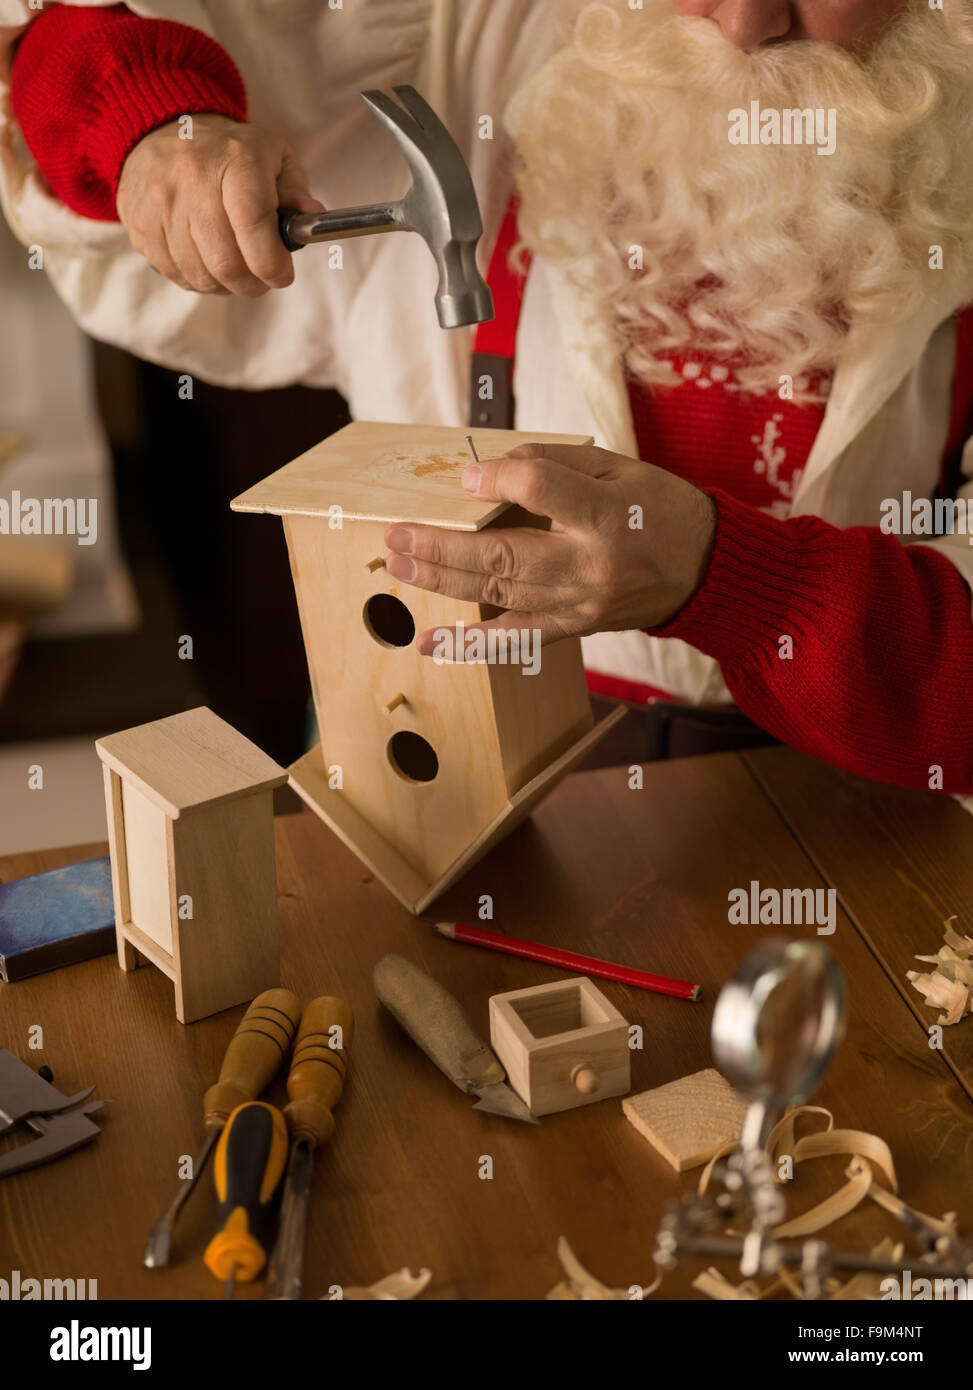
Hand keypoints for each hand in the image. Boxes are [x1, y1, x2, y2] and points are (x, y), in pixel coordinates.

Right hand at [116, 113, 323, 295]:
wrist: (162, 129)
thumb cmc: (228, 152)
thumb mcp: (272, 155)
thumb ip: (295, 189)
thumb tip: (310, 217)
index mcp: (235, 159)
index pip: (252, 222)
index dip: (271, 261)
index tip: (282, 275)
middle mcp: (192, 179)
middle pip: (225, 261)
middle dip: (252, 283)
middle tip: (261, 279)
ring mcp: (160, 204)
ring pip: (200, 275)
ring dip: (225, 285)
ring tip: (234, 268)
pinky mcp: (139, 225)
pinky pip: (176, 274)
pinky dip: (198, 280)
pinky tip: (206, 261)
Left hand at [383, 442, 716, 650]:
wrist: (706, 569)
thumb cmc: (660, 509)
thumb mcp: (617, 467)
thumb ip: (552, 465)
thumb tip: (487, 472)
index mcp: (607, 515)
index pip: (539, 492)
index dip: (496, 480)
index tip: (467, 475)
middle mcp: (591, 566)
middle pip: (504, 556)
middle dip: (443, 546)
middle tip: (395, 535)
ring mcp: (581, 605)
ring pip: (501, 596)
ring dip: (443, 581)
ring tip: (398, 565)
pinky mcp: (575, 628)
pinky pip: (517, 639)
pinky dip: (472, 644)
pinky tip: (431, 643)